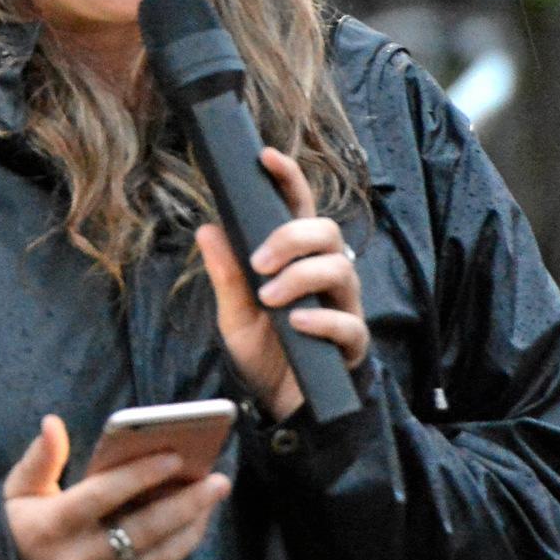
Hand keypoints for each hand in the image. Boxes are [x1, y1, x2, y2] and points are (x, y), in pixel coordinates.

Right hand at [3, 414, 231, 559]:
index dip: (139, 474)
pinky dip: (170, 553)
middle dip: (185, 502)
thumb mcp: (15, 494)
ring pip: (153, 556)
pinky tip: (187, 530)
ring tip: (211, 502)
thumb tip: (54, 423)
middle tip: (218, 480)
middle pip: (142, 528)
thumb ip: (39, 460)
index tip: (174, 456)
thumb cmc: (14, 533)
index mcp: (50, 525)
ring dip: (188, 528)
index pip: (102, 494)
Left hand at [193, 147, 367, 422]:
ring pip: (341, 268)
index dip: (288, 179)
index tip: (267, 156)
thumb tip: (207, 228)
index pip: (298, 209)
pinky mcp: (352, 342)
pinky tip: (297, 325)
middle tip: (259, 261)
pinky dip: (322, 319)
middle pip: (327, 231)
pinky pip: (349, 322)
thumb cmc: (263, 350)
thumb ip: (226, 274)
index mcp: (297, 259)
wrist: (280, 403)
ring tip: (269, 298)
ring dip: (300, 277)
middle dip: (292, 237)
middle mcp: (325, 274)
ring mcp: (343, 305)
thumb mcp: (233, 313)